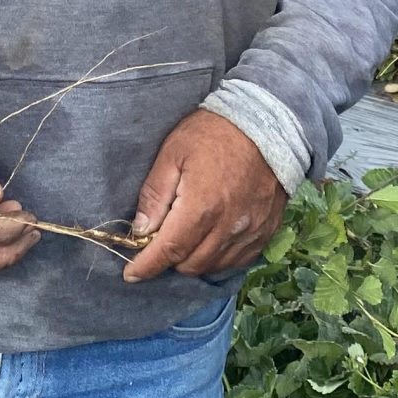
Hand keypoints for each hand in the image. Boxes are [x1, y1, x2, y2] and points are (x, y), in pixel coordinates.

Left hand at [124, 109, 287, 282]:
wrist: (266, 122)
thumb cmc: (214, 132)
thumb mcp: (173, 153)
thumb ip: (155, 195)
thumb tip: (140, 230)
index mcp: (202, 208)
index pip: (168, 252)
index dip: (147, 267)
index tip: (131, 275)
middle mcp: (228, 227)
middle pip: (190, 265)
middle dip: (169, 260)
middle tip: (159, 242)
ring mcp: (251, 232)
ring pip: (213, 266)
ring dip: (193, 260)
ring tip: (185, 239)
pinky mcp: (267, 231)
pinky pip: (237, 261)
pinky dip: (218, 258)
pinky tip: (210, 241)